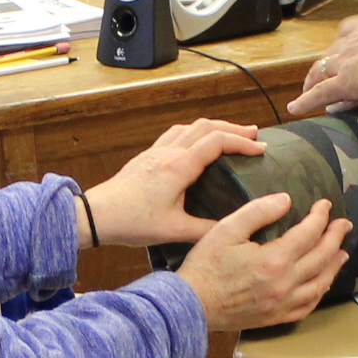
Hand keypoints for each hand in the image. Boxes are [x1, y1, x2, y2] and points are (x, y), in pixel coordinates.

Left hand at [83, 119, 266, 247]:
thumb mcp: (174, 231)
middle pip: (206, 127)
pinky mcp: (147, 156)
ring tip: (230, 134)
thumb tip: (233, 229)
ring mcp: (156, 152)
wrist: (97, 215)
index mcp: (179, 167)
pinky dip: (194, 131)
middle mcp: (169, 153)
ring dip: (214, 127)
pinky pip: (175, 133)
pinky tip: (197, 140)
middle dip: (233, 128)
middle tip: (253, 134)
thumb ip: (206, 229)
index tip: (260, 148)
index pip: (217, 142)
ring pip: (190, 126)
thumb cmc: (132, 222)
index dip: (242, 142)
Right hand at [174, 193, 349, 329]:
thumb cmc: (205, 267)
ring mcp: (283, 304)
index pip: (309, 234)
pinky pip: (308, 306)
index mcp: (274, 260)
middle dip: (336, 237)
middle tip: (344, 224)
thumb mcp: (226, 230)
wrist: (191, 307)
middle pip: (322, 257)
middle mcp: (285, 284)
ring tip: (342, 252)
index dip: (320, 217)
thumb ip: (258, 212)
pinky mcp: (277, 317)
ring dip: (334, 265)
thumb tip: (286, 200)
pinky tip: (322, 283)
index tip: (325, 205)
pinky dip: (320, 292)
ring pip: (321, 284)